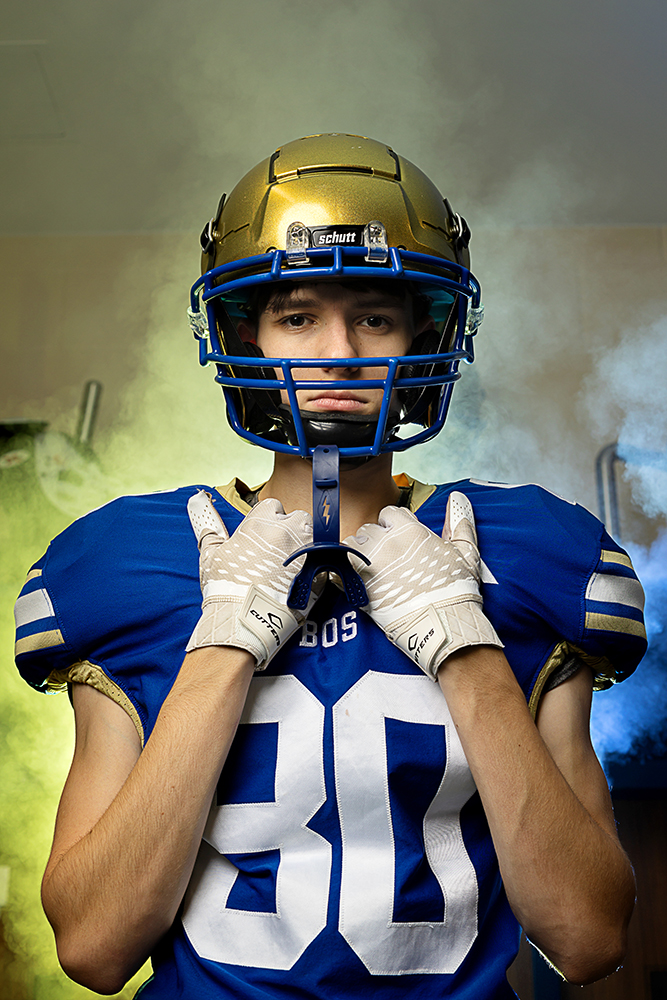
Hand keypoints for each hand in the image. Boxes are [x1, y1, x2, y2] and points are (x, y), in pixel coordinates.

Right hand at [186, 492, 321, 669]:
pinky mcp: (319, 571)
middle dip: (292, 531)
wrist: (243, 621)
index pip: (273, 506)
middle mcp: (286, 531)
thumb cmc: (224, 587)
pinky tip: (302, 581)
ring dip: (307, 547)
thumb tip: (195, 500)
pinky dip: (317, 568)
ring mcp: (306, 550)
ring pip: (315, 536)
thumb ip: (208, 524)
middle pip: (298, 518)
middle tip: (280, 553)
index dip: (268, 521)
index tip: (263, 538)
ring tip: (293, 568)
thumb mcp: (211, 553)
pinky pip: (326, 560)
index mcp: (261, 522)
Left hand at [343, 492, 502, 679]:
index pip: (389, 513)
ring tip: (373, 571)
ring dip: (358, 554)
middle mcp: (386, 542)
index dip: (394, 526)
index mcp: (409, 530)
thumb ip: (460, 522)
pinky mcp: (358, 585)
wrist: (444, 625)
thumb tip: (458, 498)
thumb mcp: (465, 552)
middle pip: (369, 529)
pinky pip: (338, 569)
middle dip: (376, 541)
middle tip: (388, 560)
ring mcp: (369, 563)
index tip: (401, 541)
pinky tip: (356, 581)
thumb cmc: (456, 590)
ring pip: (351, 545)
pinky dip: (343, 573)